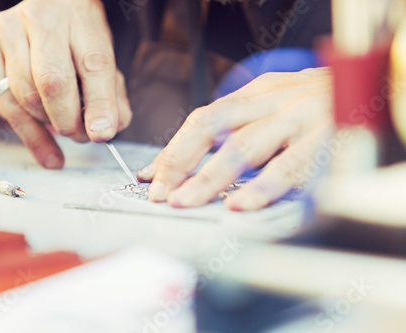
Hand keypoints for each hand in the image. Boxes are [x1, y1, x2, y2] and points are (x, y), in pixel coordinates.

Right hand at [0, 0, 131, 168]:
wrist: (41, 13)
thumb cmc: (74, 39)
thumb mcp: (102, 58)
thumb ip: (110, 95)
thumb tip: (103, 131)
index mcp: (79, 19)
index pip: (93, 65)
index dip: (100, 104)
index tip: (102, 133)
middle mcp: (38, 20)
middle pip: (52, 83)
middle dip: (68, 121)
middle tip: (79, 134)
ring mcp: (5, 35)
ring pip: (23, 98)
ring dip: (44, 124)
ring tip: (59, 124)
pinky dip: (20, 124)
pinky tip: (33, 119)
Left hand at [138, 68, 332, 210]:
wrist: (368, 87)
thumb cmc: (315, 105)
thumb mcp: (273, 105)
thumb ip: (236, 129)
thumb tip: (190, 164)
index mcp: (256, 93)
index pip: (203, 120)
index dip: (174, 150)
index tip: (151, 178)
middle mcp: (273, 102)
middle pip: (214, 129)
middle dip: (181, 163)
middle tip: (161, 194)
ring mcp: (299, 119)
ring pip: (245, 147)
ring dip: (210, 178)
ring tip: (186, 202)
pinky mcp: (327, 140)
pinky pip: (290, 168)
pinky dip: (262, 188)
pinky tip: (241, 205)